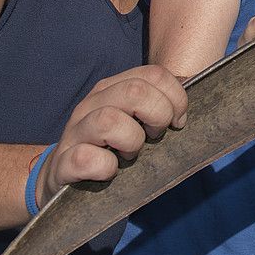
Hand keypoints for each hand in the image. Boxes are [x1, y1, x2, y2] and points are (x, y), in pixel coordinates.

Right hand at [40, 65, 187, 207]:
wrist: (64, 179)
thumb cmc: (112, 149)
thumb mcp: (135, 121)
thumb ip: (158, 104)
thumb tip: (192, 85)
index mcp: (113, 88)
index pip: (154, 74)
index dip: (176, 98)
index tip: (178, 122)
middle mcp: (92, 104)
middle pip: (136, 91)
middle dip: (158, 116)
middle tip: (155, 136)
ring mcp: (75, 132)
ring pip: (109, 121)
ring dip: (131, 141)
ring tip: (130, 155)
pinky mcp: (63, 163)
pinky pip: (86, 158)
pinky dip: (105, 168)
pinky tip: (110, 173)